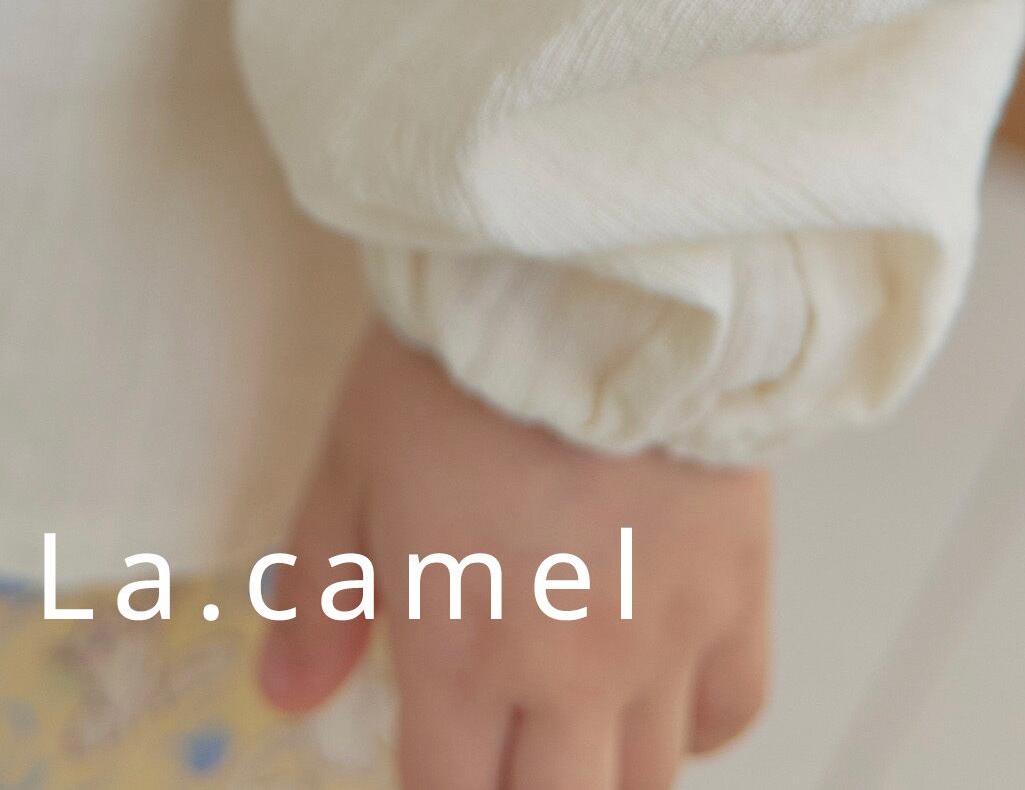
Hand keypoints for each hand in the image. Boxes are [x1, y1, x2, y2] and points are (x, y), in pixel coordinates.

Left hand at [254, 320, 771, 789]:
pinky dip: (693, 725)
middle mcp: (569, 678)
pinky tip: (659, 691)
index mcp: (462, 656)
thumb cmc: (459, 362)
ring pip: (647, 784)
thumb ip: (318, 593)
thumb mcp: (352, 462)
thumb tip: (287, 698)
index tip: (434, 760)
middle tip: (505, 748)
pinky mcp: (736, 591)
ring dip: (604, 772)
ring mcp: (662, 643)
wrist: (593, 285)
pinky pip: (730, 711)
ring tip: (573, 727)